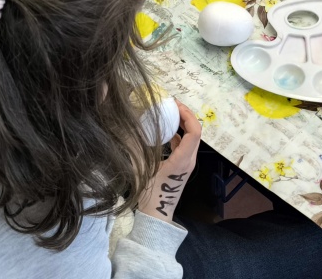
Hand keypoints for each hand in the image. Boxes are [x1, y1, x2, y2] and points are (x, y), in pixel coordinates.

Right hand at [139, 102, 201, 222]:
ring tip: (167, 114)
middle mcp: (189, 160)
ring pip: (191, 138)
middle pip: (195, 132)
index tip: (174, 104)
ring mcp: (187, 164)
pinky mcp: (182, 167)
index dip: (187, 114)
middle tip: (170, 105)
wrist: (156, 216)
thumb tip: (126, 126)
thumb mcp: (140, 169)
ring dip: (182, 124)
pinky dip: (178, 134)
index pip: (194, 131)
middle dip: (185, 115)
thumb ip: (134, 146)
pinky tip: (164, 131)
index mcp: (182, 160)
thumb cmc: (149, 194)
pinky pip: (185, 145)